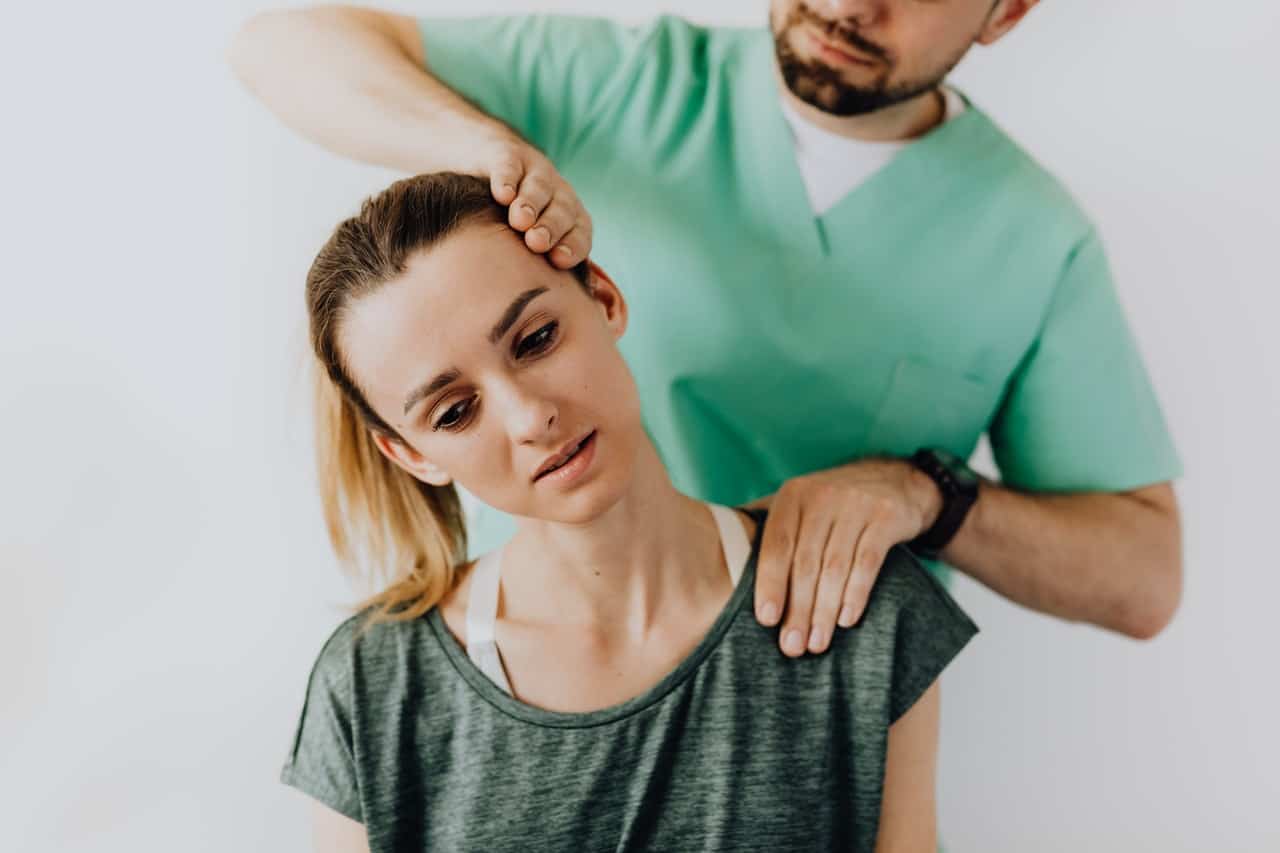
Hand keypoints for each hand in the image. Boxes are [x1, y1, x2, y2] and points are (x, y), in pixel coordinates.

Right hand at [478, 134, 593, 268]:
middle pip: (563, 210)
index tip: (559, 260)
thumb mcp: (524, 250)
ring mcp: (536, 173)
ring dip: (532, 203)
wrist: (484, 167)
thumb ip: (536, 276)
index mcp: (571, 220)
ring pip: (541, 187)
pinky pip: (511, 166)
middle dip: (552, 226)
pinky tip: (501, 192)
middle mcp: (559, 195)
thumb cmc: (507, 226)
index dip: (573, 246)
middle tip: (536, 242)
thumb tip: (542, 321)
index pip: (580, 235)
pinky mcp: (508, 155)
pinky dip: (507, 178)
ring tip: (519, 219)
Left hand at [752, 458, 942, 656]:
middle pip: (806, 562)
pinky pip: (868, 563)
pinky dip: (855, 594)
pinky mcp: (887, 518)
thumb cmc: (834, 504)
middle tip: (792, 646)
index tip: (767, 620)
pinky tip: (847, 620)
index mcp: (793, 496)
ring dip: (824, 611)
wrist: (894, 480)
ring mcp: (856, 505)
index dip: (770, 584)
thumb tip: (725, 561)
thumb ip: (770, 528)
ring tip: (817, 642)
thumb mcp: (801, 504)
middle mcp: (822, 496)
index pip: (777, 545)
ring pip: (835, 567)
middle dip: (797, 609)